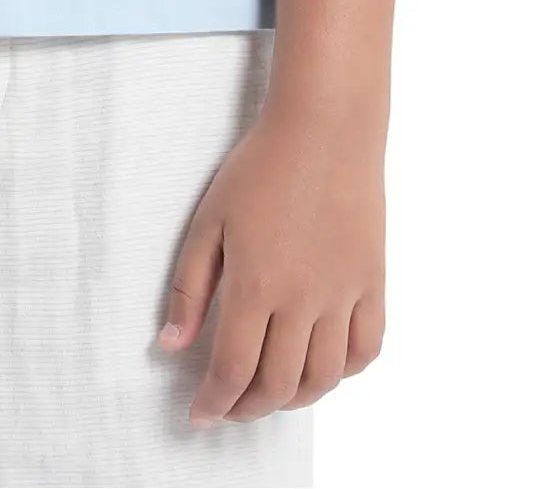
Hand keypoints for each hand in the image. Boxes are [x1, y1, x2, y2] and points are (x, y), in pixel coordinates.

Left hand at [157, 95, 385, 427]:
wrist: (325, 127)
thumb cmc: (261, 167)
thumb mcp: (209, 221)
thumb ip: (189, 287)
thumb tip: (171, 345)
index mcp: (256, 284)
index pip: (233, 369)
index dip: (214, 403)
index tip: (200, 416)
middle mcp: (303, 298)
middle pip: (278, 385)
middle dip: (248, 408)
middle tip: (230, 406)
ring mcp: (343, 293)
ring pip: (323, 378)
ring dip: (294, 399)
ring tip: (271, 391)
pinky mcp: (373, 283)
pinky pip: (366, 349)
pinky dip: (344, 372)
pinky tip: (321, 364)